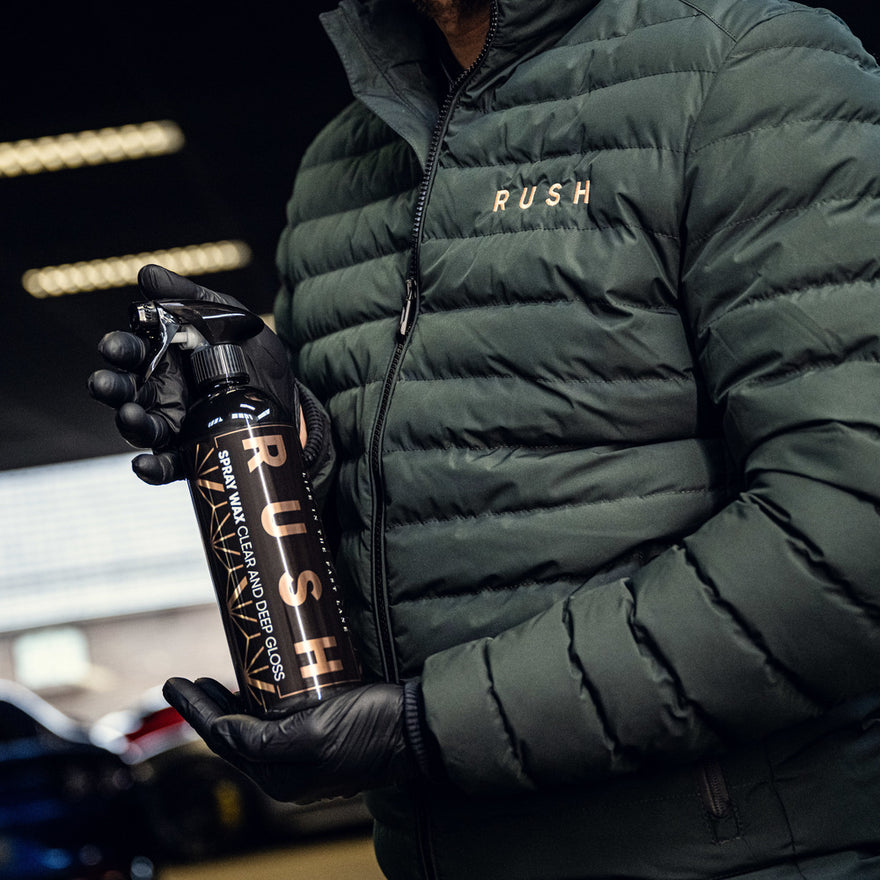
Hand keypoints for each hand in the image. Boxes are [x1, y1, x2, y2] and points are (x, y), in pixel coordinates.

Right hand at [88, 265, 299, 483]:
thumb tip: (146, 274)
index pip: (130, 351)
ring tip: (130, 415)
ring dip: (128, 422)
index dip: (118, 348)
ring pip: (140, 427)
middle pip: (125, 390)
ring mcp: (175, 424)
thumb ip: (187, 297)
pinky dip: (152, 469)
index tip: (116, 346)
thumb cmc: (251, 353)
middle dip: (111, 386)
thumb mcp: (227, 317)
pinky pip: (167, 465)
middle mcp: (160, 392)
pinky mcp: (192, 453)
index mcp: (162, 356)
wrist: (290, 397)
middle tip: (107, 382)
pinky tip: (145, 464)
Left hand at [163, 677, 413, 803]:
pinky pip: (278, 725)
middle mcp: (288, 772)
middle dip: (209, 707)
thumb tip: (224, 734)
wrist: (417, 728)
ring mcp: (306, 757)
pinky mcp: (323, 739)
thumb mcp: (314, 733)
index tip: (173, 681)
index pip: (223, 739)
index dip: (195, 709)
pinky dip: (261, 706)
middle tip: (190, 679)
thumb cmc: (370, 728)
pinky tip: (263, 687)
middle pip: (235, 737)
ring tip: (219, 679)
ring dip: (234, 705)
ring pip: (255, 731)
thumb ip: (265, 740)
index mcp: (280, 776)